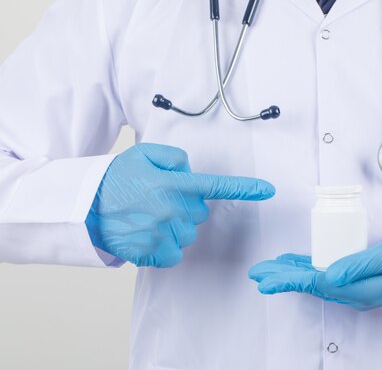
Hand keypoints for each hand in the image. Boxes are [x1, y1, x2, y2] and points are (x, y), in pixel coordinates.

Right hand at [86, 143, 274, 267]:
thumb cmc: (117, 178)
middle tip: (158, 201)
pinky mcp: (153, 253)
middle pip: (199, 214)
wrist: (85, 206)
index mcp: (172, 183)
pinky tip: (148, 235)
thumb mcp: (144, 154)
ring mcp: (162, 232)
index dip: (245, 188)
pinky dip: (165, 248)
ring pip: (188, 234)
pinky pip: (175, 254)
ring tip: (148, 218)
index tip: (268, 190)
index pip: (216, 186)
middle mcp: (171, 209)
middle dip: (185, 208)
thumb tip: (191, 172)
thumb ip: (175, 157)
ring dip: (174, 228)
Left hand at [248, 229, 381, 310]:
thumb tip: (331, 275)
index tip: (270, 278)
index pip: (318, 284)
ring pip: (313, 280)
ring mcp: (351, 287)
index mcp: (359, 291)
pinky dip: (304, 268)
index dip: (292, 280)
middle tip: (257, 274)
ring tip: (265, 270)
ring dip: (289, 274)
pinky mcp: (351, 278)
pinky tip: (290, 264)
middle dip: (282, 279)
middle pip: (310, 285)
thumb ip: (361, 265)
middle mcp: (351, 293)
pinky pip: (323, 274)